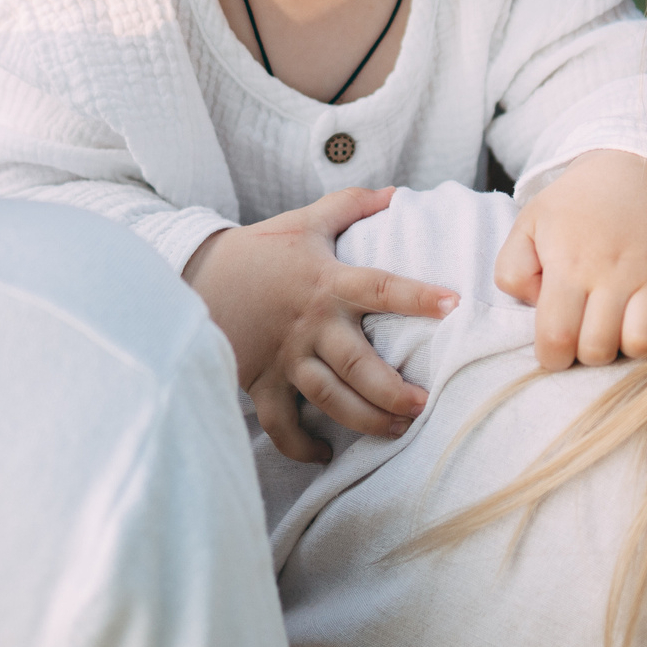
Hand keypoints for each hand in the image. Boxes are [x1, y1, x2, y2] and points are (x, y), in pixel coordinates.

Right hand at [184, 186, 449, 463]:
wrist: (193, 275)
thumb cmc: (257, 250)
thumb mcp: (304, 222)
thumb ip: (351, 205)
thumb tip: (396, 193)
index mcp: (327, 281)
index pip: (380, 287)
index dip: (416, 296)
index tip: (453, 304)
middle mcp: (310, 323)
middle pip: (357, 363)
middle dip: (392, 390)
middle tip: (422, 404)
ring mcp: (285, 356)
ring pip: (328, 397)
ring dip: (363, 419)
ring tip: (396, 430)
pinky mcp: (260, 381)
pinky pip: (281, 423)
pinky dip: (300, 444)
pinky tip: (324, 454)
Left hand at [495, 150, 646, 370]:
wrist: (631, 160)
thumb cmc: (576, 202)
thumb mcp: (528, 224)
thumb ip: (512, 269)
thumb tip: (534, 305)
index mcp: (570, 264)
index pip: (557, 338)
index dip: (552, 357)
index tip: (557, 348)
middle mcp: (614, 271)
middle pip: (600, 348)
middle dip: (589, 352)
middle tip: (590, 330)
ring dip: (634, 343)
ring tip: (626, 324)